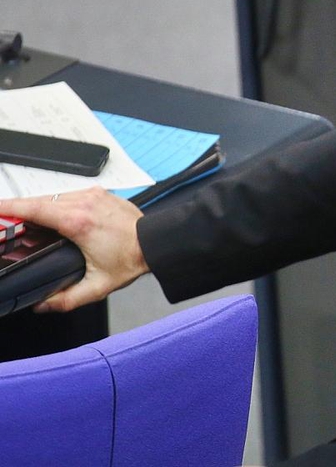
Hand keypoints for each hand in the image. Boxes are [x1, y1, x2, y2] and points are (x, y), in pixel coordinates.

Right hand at [0, 187, 148, 312]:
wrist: (156, 243)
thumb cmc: (131, 259)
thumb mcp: (98, 287)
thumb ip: (66, 299)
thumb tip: (43, 305)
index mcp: (78, 222)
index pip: (34, 209)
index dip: (9, 208)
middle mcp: (84, 203)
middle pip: (39, 201)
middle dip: (18, 210)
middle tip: (5, 222)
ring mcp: (93, 196)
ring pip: (54, 196)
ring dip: (38, 207)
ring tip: (25, 222)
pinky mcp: (100, 194)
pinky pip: (69, 195)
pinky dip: (56, 204)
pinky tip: (51, 218)